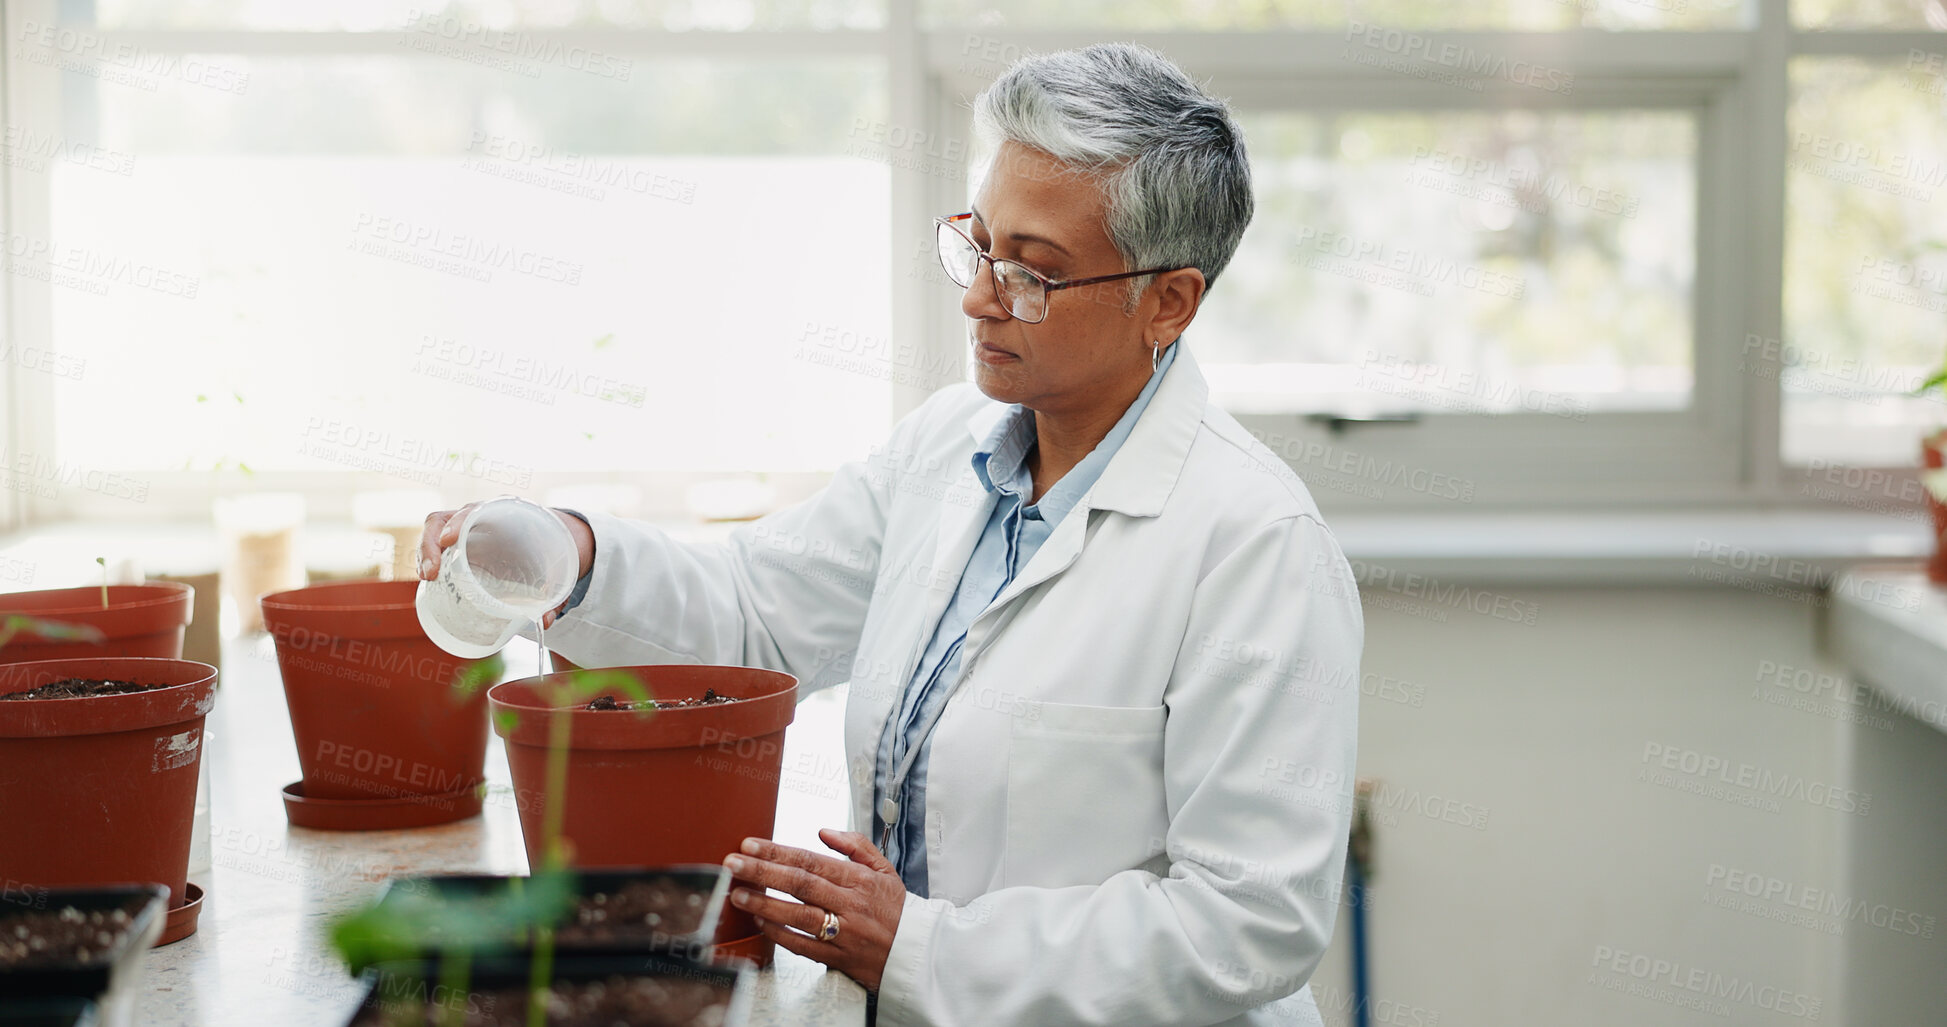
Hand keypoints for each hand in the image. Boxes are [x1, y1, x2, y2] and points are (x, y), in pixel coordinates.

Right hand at [418, 504, 594, 628]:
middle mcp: (480, 516)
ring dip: (425, 553)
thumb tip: (544, 622)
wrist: (551, 539)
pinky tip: (430, 579)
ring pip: (435, 531)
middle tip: (431, 572)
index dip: (459, 522)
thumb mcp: (557, 567)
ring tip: (428, 578)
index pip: (475, 510)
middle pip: (445, 519)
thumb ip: (555, 593)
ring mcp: (466, 529)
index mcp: (504, 513)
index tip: (449, 540)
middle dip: (431, 543)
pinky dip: (429, 560)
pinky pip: (437, 546)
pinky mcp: (459, 544)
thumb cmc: (550, 549)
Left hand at [724, 829, 905, 992]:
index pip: (811, 861)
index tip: (751, 844)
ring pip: (799, 915)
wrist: (915, 951)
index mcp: (859, 879)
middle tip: (733, 863)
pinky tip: (760, 922)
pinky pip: (803, 945)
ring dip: (765, 903)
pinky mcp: (837, 958)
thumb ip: (855, 845)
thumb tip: (823, 831)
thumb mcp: (884, 868)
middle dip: (762, 871)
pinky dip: (780, 934)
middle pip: (800, 884)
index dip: (778, 852)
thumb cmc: (895, 908)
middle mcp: (850, 904)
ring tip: (738, 893)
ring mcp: (843, 933)